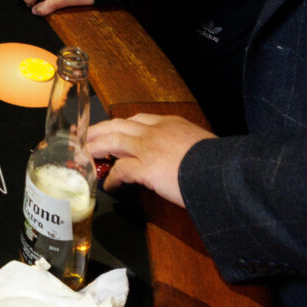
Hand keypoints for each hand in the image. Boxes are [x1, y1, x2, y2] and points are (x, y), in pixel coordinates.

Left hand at [80, 113, 215, 208]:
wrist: (222, 170)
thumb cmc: (218, 161)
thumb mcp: (202, 145)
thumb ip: (186, 147)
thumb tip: (183, 159)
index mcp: (171, 123)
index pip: (138, 119)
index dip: (120, 125)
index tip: (111, 129)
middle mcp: (155, 130)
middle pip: (117, 125)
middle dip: (98, 131)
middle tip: (83, 137)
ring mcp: (148, 147)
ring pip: (111, 142)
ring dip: (95, 149)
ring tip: (85, 156)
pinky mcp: (145, 166)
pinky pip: (120, 171)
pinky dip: (112, 179)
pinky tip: (109, 187)